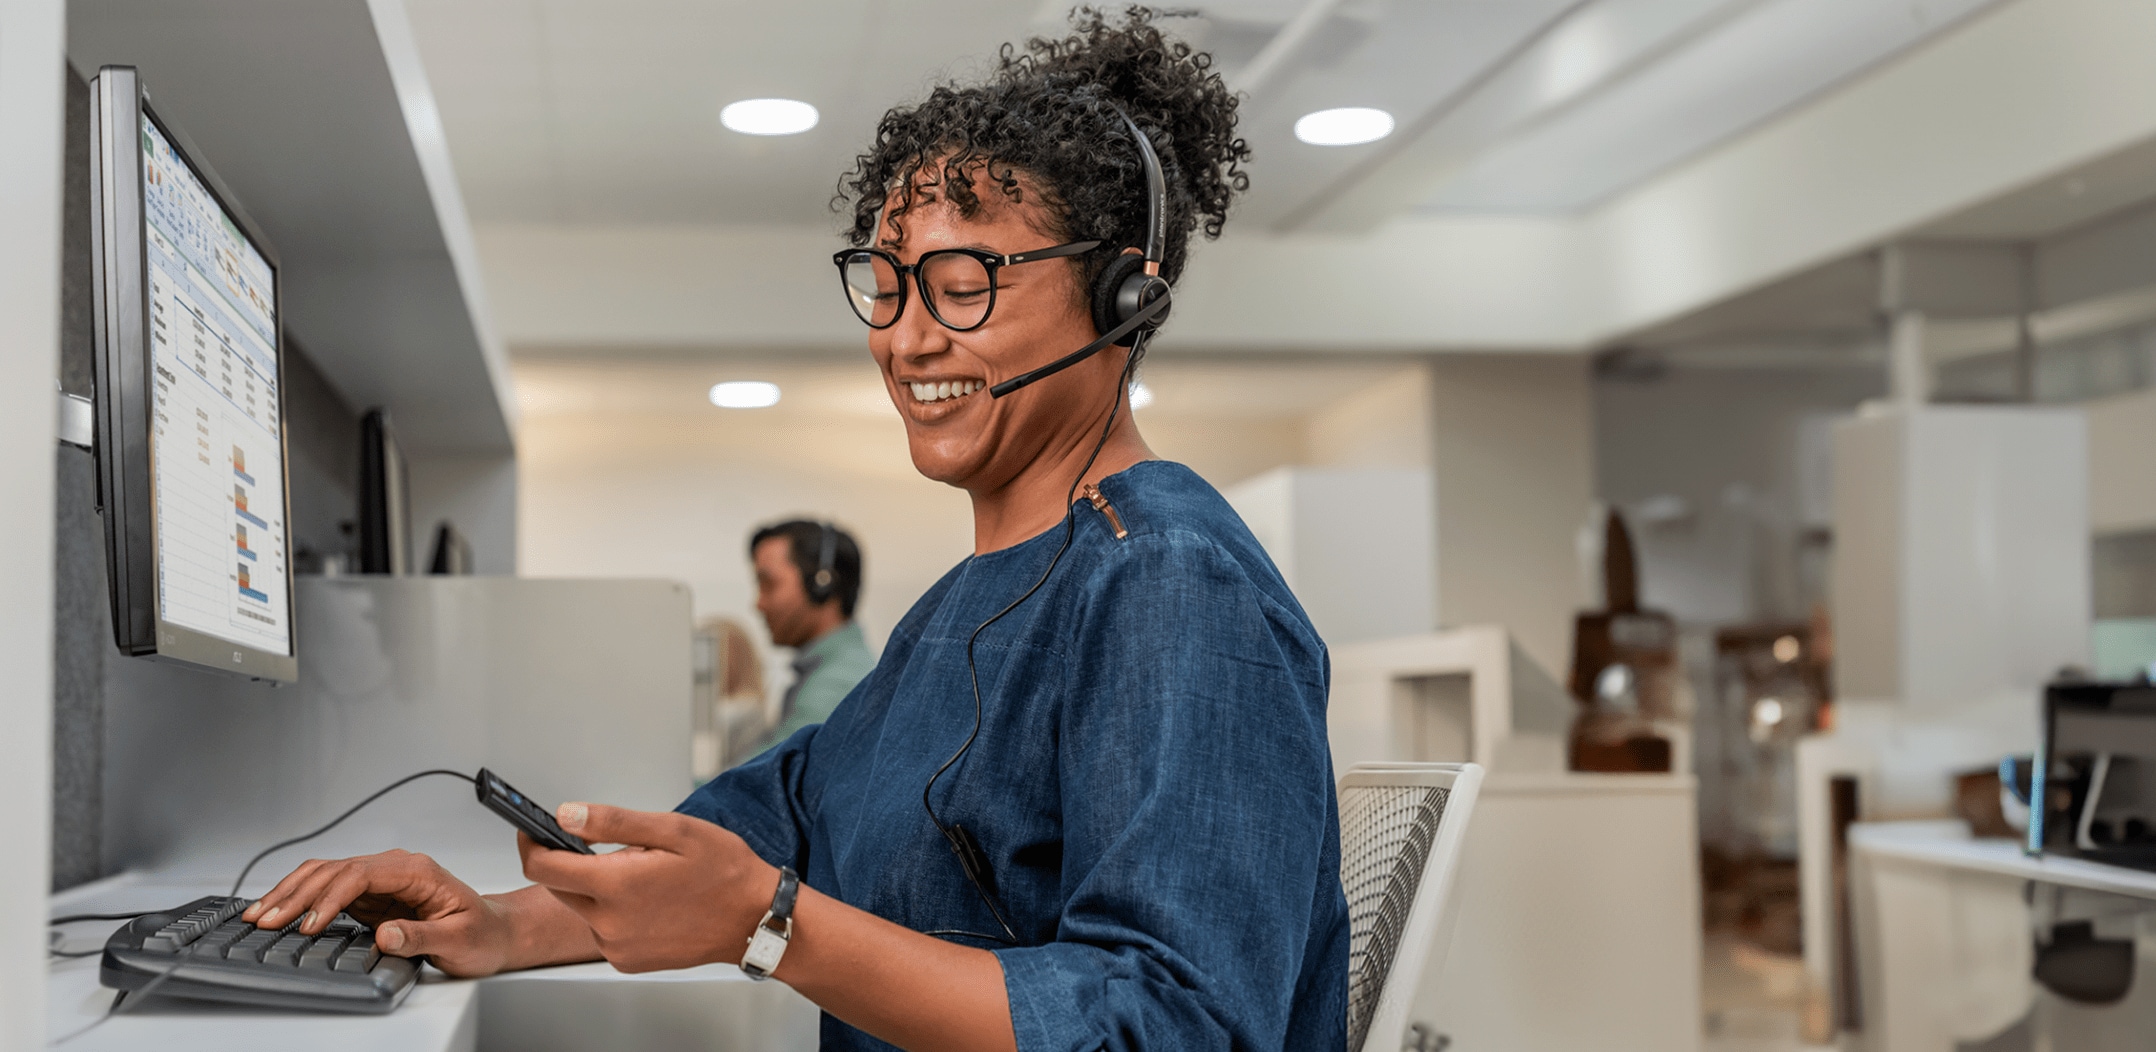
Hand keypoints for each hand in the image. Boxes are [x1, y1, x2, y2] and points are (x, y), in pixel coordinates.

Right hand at [239, 849, 516, 976]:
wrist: (493, 933)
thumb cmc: (481, 934)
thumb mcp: (459, 940)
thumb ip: (422, 936)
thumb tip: (385, 933)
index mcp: (416, 871)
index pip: (361, 874)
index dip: (329, 898)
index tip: (308, 924)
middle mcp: (395, 869)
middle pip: (336, 871)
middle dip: (298, 895)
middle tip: (266, 920)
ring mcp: (380, 880)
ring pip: (326, 876)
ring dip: (291, 893)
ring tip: (259, 914)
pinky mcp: (371, 896)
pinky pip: (329, 891)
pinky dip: (301, 899)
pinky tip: (280, 910)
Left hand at [520, 803, 778, 973]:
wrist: (755, 918)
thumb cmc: (723, 870)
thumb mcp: (673, 829)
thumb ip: (612, 822)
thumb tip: (565, 815)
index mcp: (616, 885)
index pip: (542, 867)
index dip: (530, 843)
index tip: (531, 829)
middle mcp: (609, 922)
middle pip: (559, 887)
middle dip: (571, 863)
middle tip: (612, 848)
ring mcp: (617, 946)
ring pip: (582, 909)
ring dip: (597, 889)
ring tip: (644, 876)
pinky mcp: (628, 960)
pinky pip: (603, 930)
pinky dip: (613, 912)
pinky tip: (649, 901)